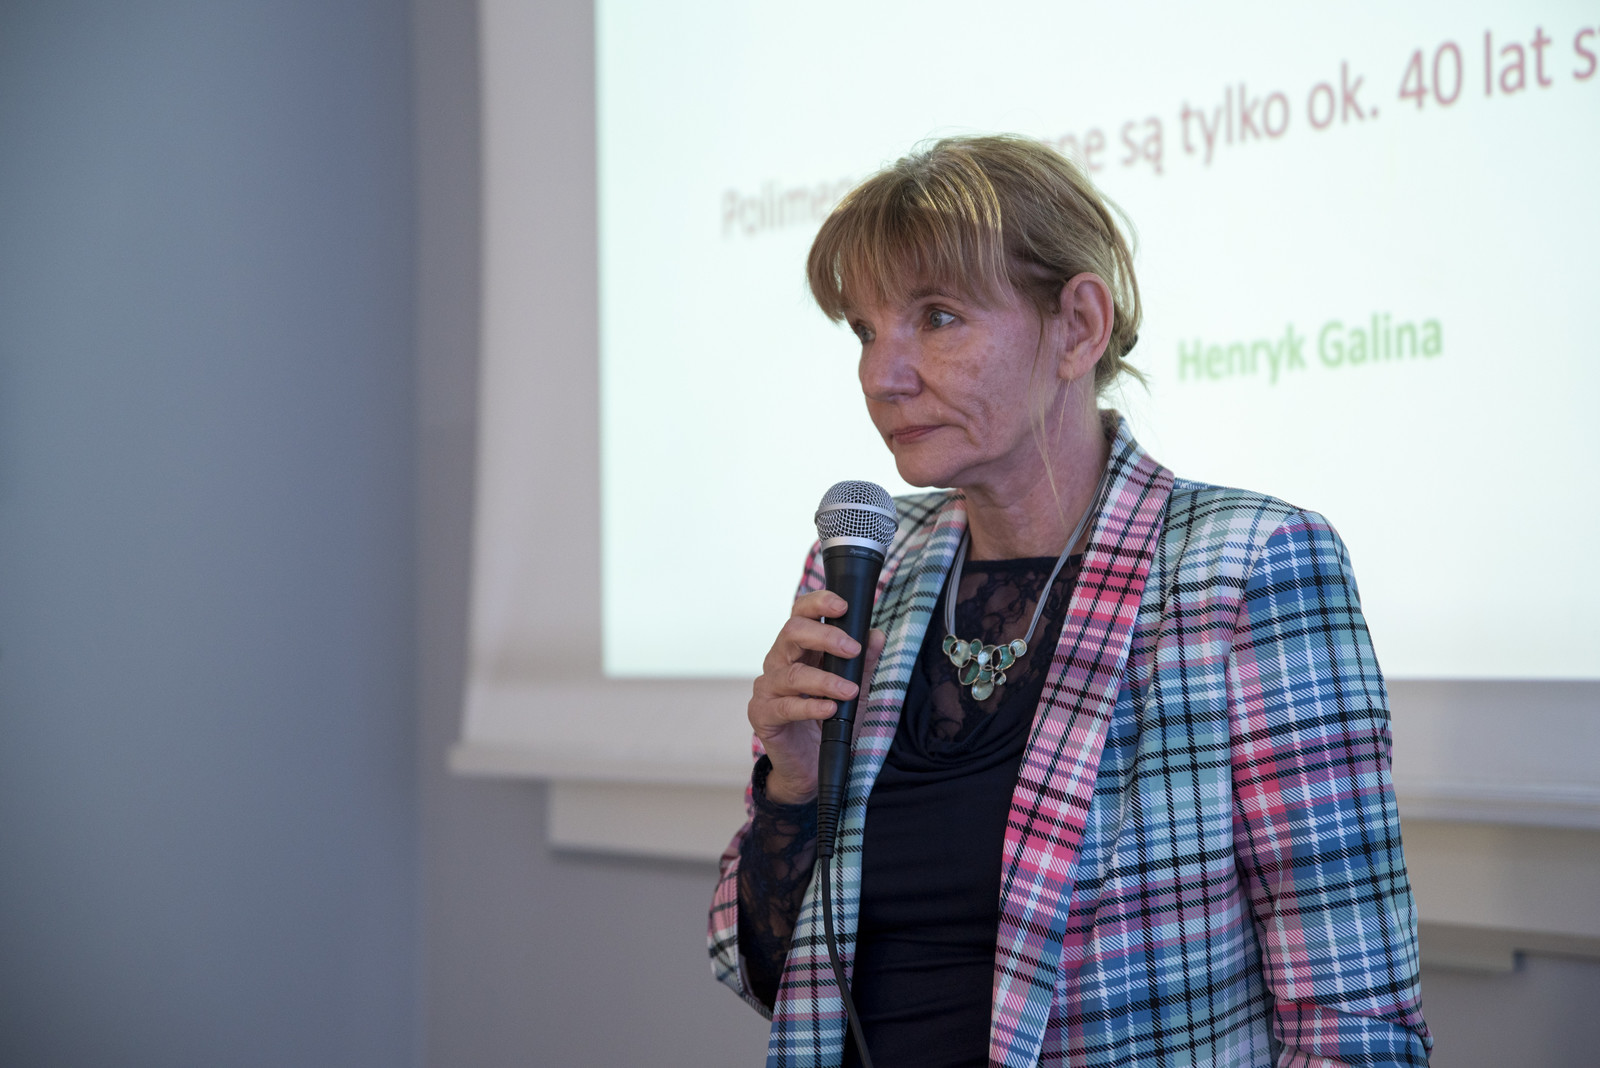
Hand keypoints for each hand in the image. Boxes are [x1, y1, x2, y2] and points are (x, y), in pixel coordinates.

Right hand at [748, 589, 885, 804]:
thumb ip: (865, 663)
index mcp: (799, 649)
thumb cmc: (830, 723)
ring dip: (824, 680)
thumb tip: (877, 636)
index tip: (843, 605)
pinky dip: (810, 707)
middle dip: (825, 636)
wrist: (811, 767)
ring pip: (791, 672)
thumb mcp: (855, 690)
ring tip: (849, 691)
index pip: (801, 613)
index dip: (818, 602)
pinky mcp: (762, 714)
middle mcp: (779, 661)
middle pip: (791, 632)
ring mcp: (767, 687)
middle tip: (852, 650)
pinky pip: (785, 706)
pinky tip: (829, 709)